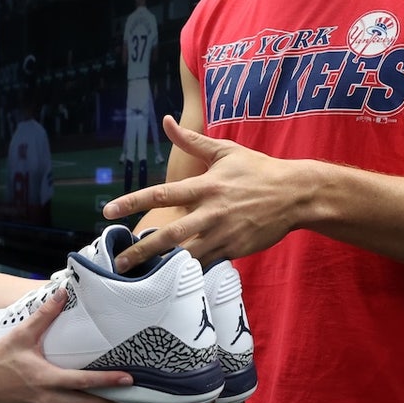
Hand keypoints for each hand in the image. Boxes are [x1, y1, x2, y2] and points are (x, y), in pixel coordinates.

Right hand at [0, 288, 132, 402]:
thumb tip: (61, 295)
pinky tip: (83, 398)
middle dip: (110, 401)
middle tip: (128, 393)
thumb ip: (44, 315)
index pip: (85, 382)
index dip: (108, 381)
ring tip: (112, 397)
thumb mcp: (21, 335)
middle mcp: (49, 399)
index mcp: (47, 380)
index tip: (127, 378)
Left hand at [102, 116, 302, 272]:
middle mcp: (211, 212)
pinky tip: (173, 281)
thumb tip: (166, 121)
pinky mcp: (235, 250)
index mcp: (206, 186)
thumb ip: (192, 141)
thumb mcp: (225, 151)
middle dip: (142, 250)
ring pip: (188, 255)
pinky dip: (190, 272)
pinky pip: (208, 264)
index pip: (161, 193)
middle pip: (169, 235)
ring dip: (163, 266)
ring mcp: (224, 234)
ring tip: (140, 277)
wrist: (296, 195)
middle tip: (119, 263)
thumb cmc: (258, 170)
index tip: (107, 210)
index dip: (132, 201)